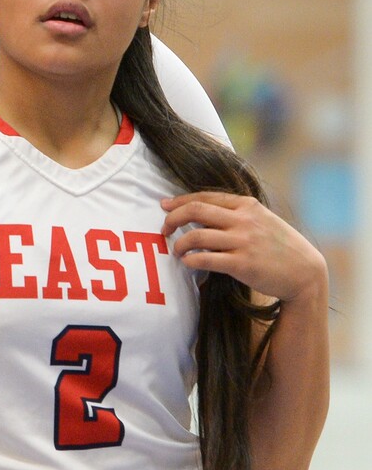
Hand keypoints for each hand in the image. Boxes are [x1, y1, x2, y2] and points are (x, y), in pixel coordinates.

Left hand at [160, 192, 325, 302]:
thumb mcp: (262, 220)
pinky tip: (187, 262)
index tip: (165, 206)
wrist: (304, 272)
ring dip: (179, 243)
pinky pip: (205, 259)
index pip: (205, 197)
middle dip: (173, 218)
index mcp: (247, 205)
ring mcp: (242, 242)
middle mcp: (243, 220)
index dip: (180, 201)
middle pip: (196, 211)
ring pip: (197, 235)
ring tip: (176, 250)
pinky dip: (190, 260)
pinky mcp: (241, 264)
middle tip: (165, 228)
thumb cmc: (280, 247)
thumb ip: (238, 214)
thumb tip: (205, 213)